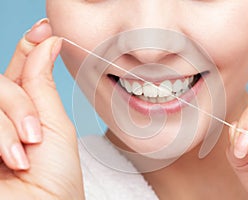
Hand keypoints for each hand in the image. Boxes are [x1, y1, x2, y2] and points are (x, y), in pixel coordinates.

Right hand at [0, 19, 83, 198]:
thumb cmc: (56, 179)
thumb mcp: (55, 126)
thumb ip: (41, 86)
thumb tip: (48, 41)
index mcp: (22, 112)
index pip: (19, 72)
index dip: (28, 46)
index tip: (45, 28)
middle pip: (0, 82)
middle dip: (19, 103)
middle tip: (35, 135)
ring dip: (9, 122)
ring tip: (24, 154)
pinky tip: (11, 158)